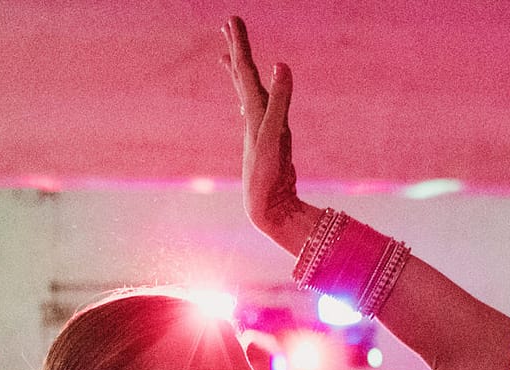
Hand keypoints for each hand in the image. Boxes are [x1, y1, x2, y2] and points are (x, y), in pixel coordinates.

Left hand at [222, 17, 314, 251]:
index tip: (232, 19)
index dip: (240, 44)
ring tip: (228, 57)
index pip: (245, 71)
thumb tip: (281, 64)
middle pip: (242, 77)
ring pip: (248, 94)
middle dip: (236, 50)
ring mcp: (261, 130)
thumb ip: (280, 100)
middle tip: (228, 26)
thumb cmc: (267, 176)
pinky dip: (252, 100)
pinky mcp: (269, 143)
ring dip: (239, 73)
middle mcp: (255, 118)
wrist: (267, 209)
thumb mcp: (276, 135)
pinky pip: (258, 114)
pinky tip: (248, 102)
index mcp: (255, 112)